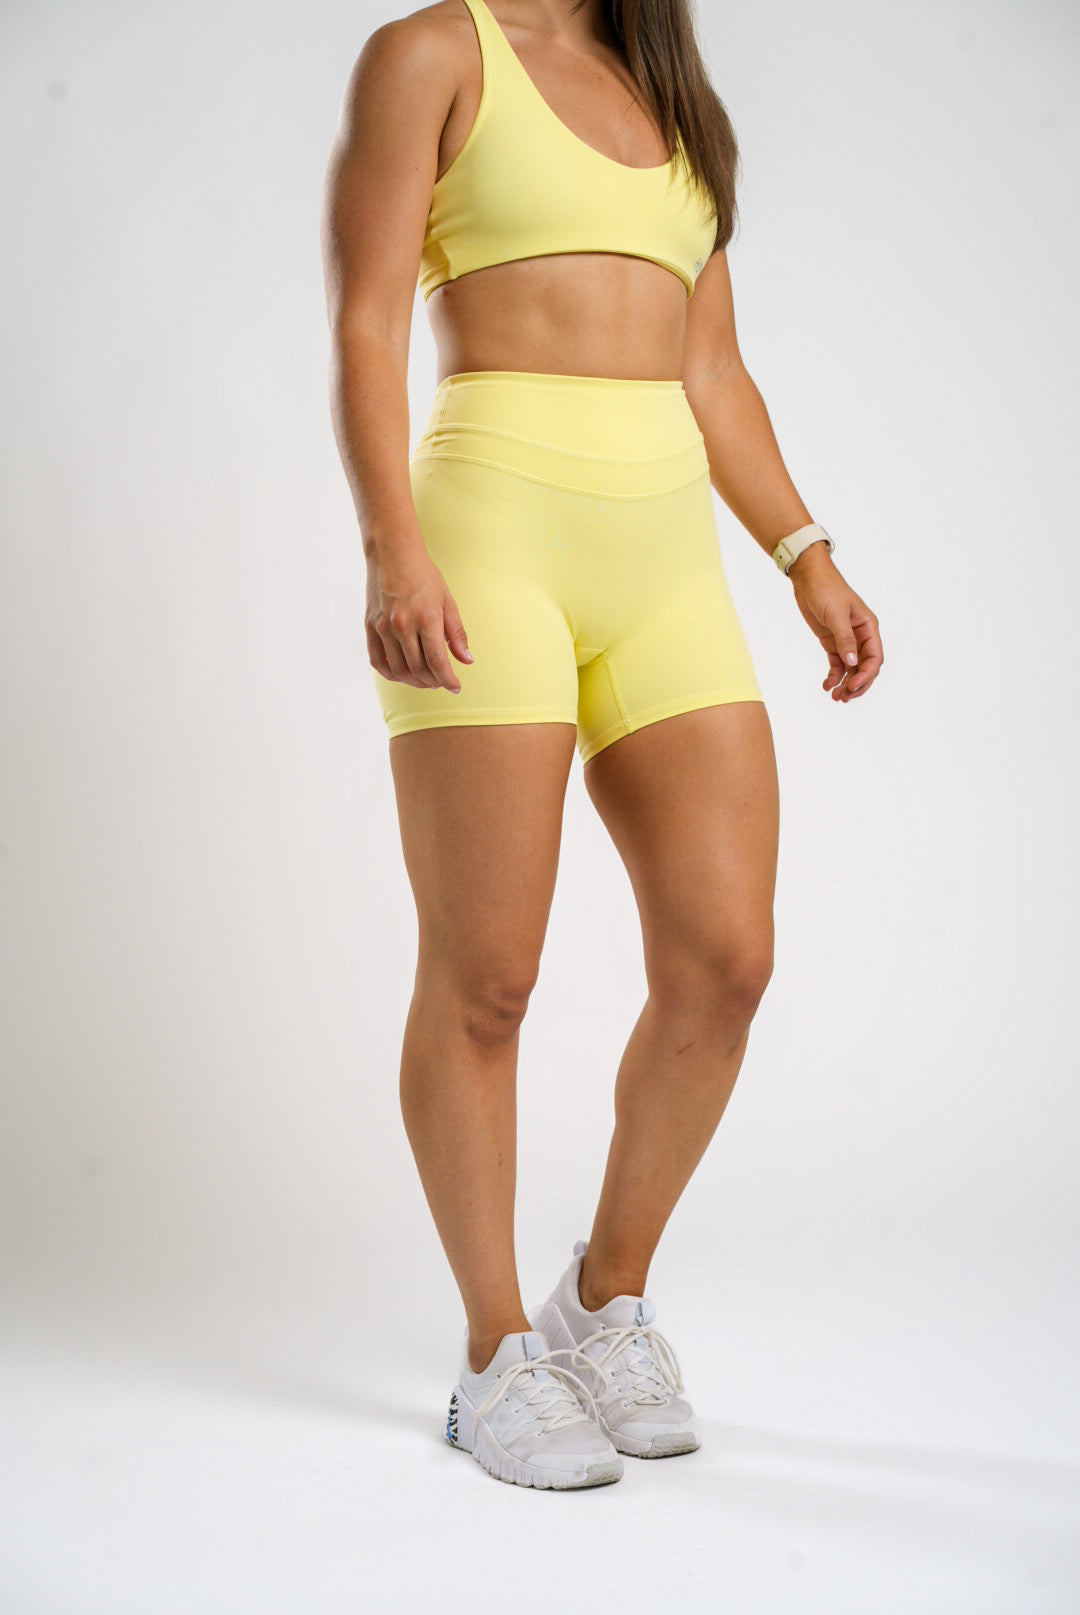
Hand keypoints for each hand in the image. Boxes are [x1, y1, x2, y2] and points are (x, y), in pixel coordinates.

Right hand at [366, 548, 473, 692]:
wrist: (392, 553)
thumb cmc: (424, 575)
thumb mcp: (447, 601)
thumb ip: (457, 634)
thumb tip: (466, 661)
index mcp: (426, 618)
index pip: (438, 662)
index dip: (448, 680)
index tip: (455, 687)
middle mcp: (402, 625)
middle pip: (418, 669)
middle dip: (433, 682)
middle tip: (441, 682)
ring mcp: (383, 627)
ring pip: (398, 670)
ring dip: (414, 681)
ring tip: (425, 679)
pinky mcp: (369, 626)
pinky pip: (377, 661)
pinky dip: (391, 674)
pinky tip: (403, 674)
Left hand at [788, 546, 882, 700]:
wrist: (808, 579)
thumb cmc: (826, 589)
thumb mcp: (836, 614)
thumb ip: (844, 638)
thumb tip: (852, 662)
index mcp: (868, 627)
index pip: (875, 657)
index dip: (867, 674)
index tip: (853, 685)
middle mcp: (860, 636)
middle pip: (865, 667)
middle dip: (857, 684)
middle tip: (844, 697)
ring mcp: (846, 640)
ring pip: (851, 669)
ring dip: (845, 684)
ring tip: (835, 697)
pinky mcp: (831, 642)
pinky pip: (837, 664)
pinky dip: (833, 676)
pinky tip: (826, 686)